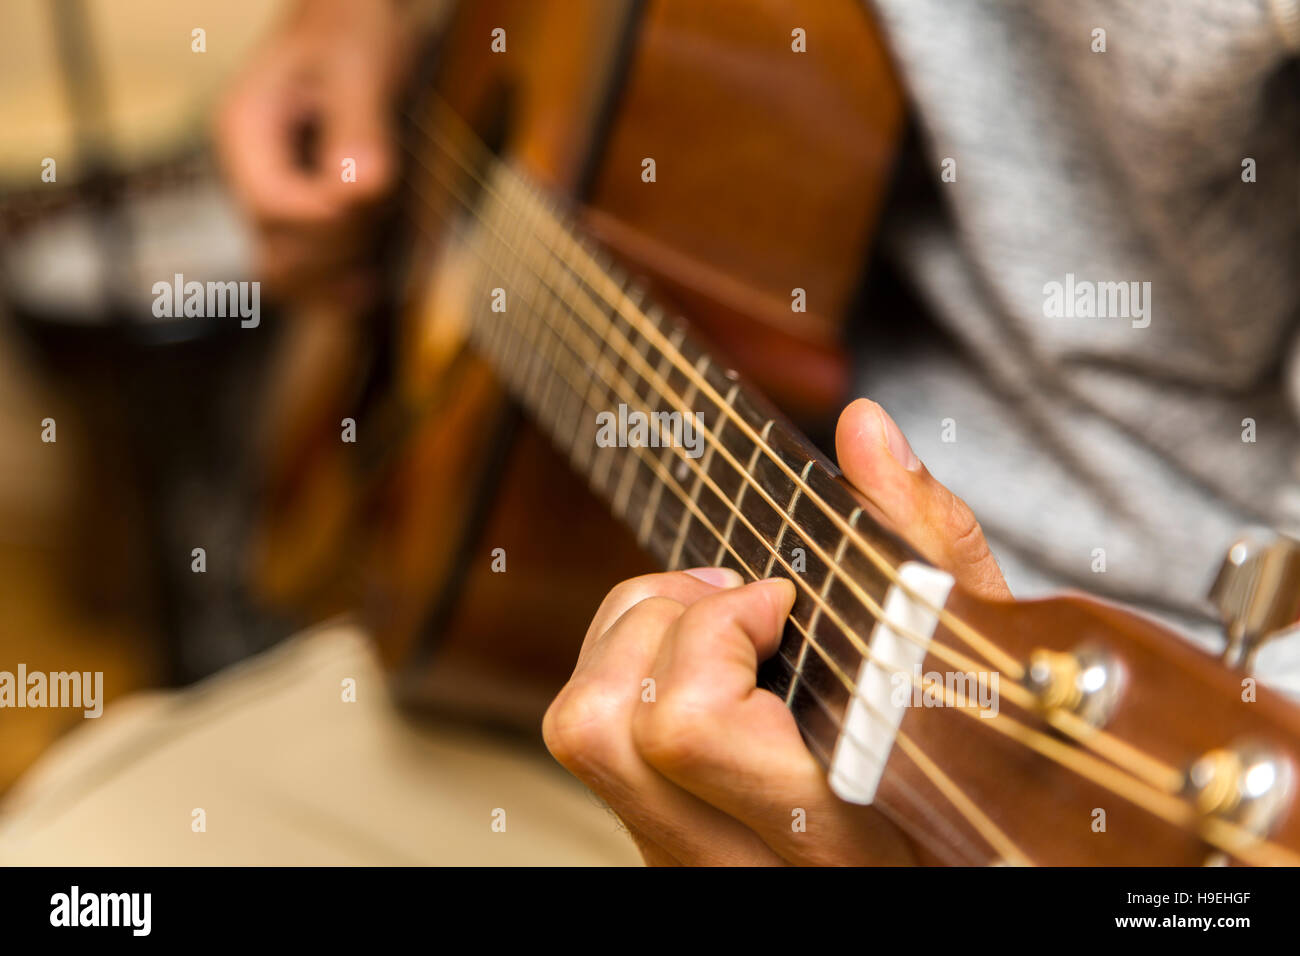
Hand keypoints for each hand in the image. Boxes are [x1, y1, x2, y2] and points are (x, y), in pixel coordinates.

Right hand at [215, 0, 409, 298]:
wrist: (355, 21)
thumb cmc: (354, 29)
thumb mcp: (360, 65)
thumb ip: (359, 125)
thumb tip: (362, 188)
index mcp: (245, 130)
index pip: (275, 208)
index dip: (328, 221)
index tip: (374, 199)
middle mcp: (248, 172)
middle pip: (279, 252)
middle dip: (337, 250)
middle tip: (383, 216)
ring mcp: (271, 198)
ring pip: (291, 273)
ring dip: (340, 273)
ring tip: (380, 249)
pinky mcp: (301, 215)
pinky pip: (307, 270)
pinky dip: (337, 282)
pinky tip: (369, 285)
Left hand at [543, 398, 1008, 864]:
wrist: (974, 845)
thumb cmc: (981, 745)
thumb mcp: (974, 643)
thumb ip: (923, 534)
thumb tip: (864, 425)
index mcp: (842, 824)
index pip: (688, 729)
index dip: (714, 633)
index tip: (781, 600)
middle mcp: (752, 860)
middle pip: (603, 730)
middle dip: (656, 620)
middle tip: (733, 598)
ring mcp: (699, 860)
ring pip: (582, 735)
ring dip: (630, 639)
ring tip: (714, 621)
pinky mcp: (671, 844)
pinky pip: (595, 745)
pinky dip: (628, 669)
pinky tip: (703, 661)